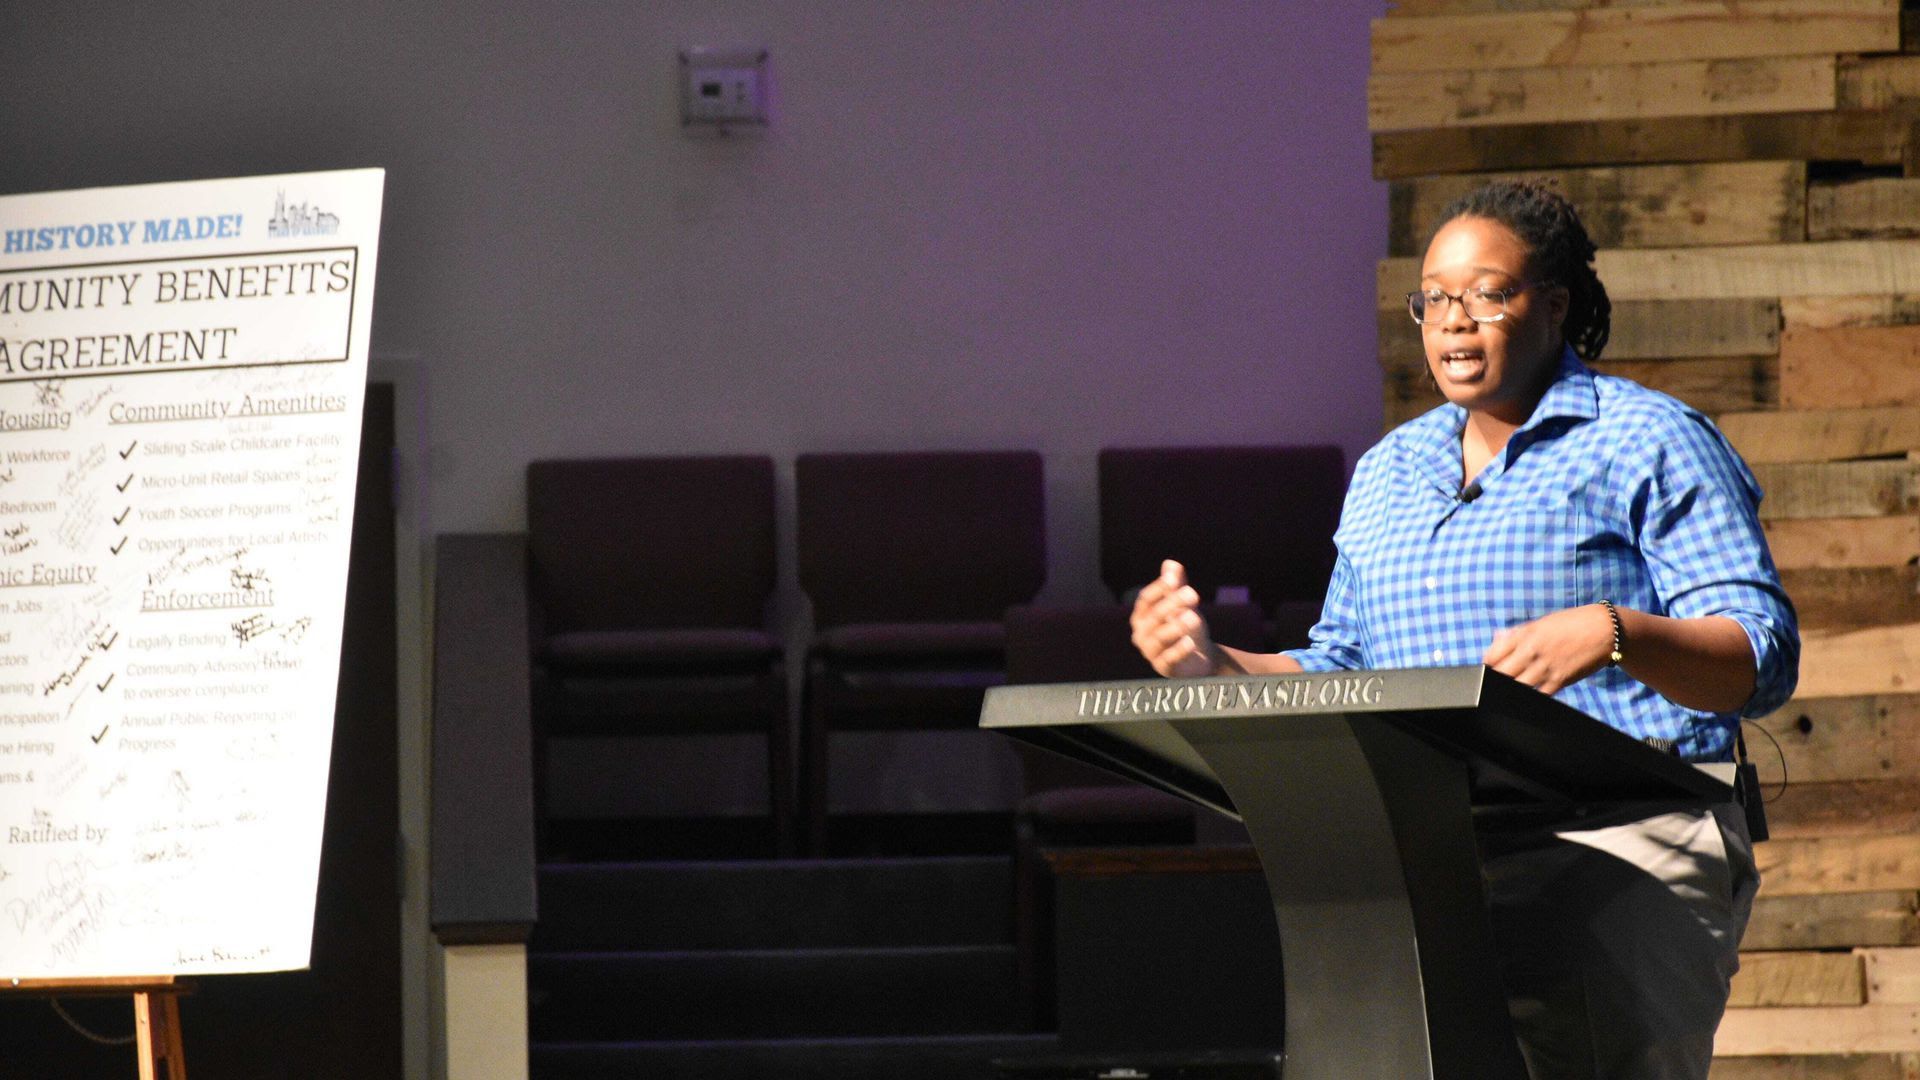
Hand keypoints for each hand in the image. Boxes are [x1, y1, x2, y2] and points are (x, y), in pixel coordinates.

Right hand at [1130, 559, 1216, 677]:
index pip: (1146, 599)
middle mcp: (1142, 633)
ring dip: (1176, 627)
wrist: (1199, 656)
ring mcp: (1151, 651)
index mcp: (1143, 615)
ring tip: (1193, 617)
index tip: (1173, 578)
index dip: (1159, 588)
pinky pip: (1168, 659)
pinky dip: (1178, 650)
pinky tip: (1189, 642)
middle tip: (1192, 594)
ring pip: (1160, 638)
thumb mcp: (1184, 604)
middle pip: (1155, 616)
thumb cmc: (1186, 625)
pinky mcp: (1163, 667)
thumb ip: (1177, 585)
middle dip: (1172, 603)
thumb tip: (1170, 564)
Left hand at [1482, 604, 1616, 694]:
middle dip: (1494, 678)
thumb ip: (1517, 633)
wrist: (1605, 630)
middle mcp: (1531, 651)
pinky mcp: (1559, 680)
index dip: (1487, 664)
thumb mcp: (1541, 623)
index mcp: (1525, 634)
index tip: (1487, 668)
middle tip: (1494, 682)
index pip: (1493, 654)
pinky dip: (1531, 696)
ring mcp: (1545, 667)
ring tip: (1509, 690)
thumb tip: (1496, 639)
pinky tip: (1528, 695)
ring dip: (1511, 689)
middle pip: (1501, 673)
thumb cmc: (1571, 624)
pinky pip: (1538, 695)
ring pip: (1516, 686)